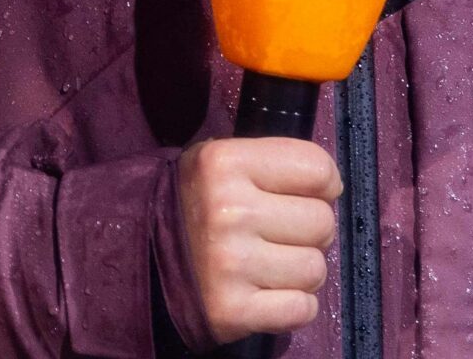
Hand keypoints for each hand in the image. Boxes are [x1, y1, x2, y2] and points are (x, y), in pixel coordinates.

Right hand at [176, 136, 341, 342]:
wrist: (143, 256)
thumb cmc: (197, 204)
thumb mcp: (221, 161)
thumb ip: (272, 161)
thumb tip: (329, 183)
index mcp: (224, 162)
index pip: (316, 168)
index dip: (323, 183)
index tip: (310, 193)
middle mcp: (228, 210)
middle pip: (322, 222)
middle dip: (311, 230)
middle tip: (283, 233)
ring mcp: (230, 264)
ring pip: (315, 269)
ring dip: (301, 270)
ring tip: (272, 263)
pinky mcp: (232, 310)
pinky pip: (302, 309)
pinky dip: (294, 305)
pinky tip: (269, 292)